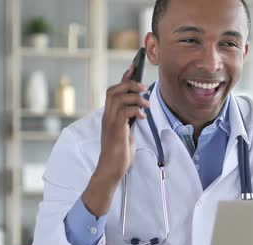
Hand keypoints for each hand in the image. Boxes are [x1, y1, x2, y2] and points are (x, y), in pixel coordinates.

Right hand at [83, 65, 149, 216]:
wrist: (111, 169)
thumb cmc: (119, 153)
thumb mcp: (126, 132)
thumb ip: (129, 119)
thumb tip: (139, 109)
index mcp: (109, 115)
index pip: (114, 90)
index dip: (124, 78)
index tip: (134, 67)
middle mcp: (107, 116)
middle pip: (114, 90)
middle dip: (129, 84)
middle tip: (143, 86)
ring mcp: (109, 122)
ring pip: (118, 98)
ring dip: (134, 96)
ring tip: (146, 103)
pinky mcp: (115, 129)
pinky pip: (124, 111)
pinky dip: (135, 109)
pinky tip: (142, 116)